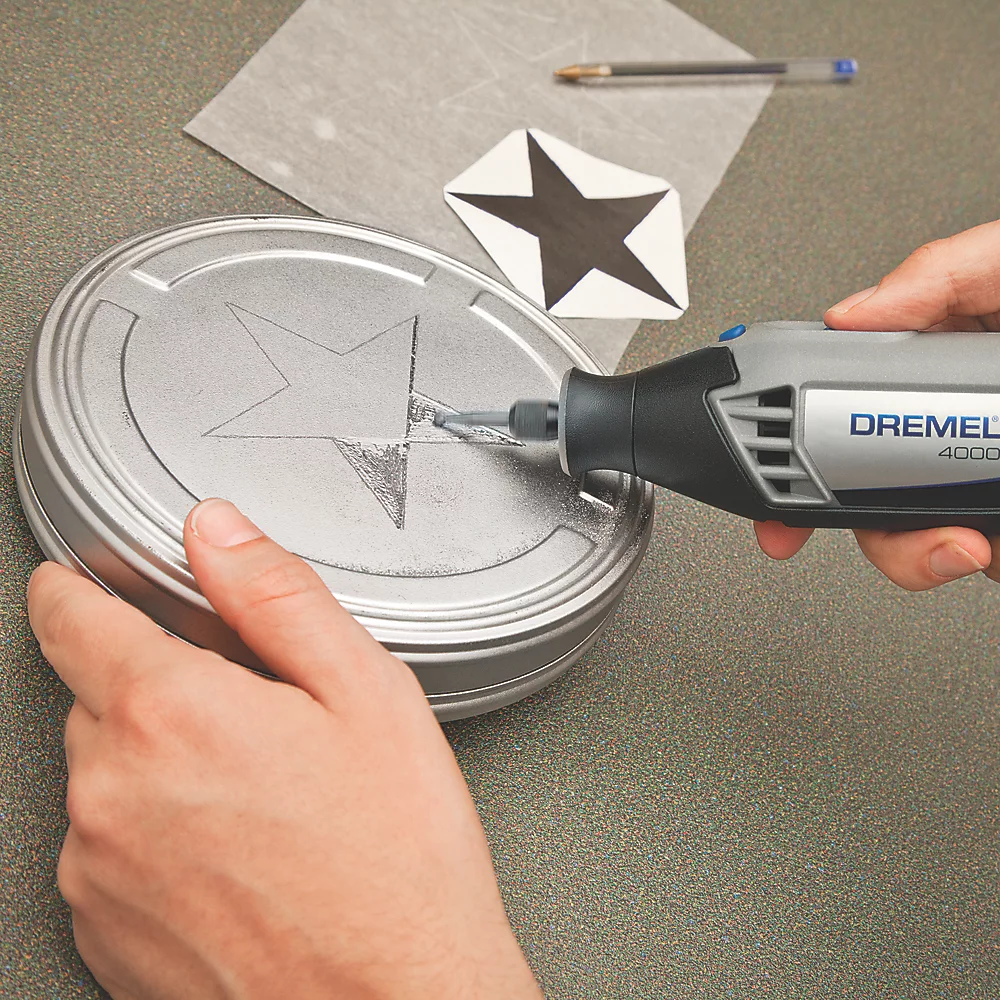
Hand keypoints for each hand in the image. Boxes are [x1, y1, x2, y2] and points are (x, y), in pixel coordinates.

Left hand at [28, 498, 541, 999]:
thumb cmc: (396, 862)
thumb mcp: (366, 694)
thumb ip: (278, 596)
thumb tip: (220, 533)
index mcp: (171, 712)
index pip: (72, 618)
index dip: (79, 589)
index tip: (84, 584)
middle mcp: (111, 792)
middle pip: (100, 701)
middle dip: (159, 691)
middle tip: (252, 719)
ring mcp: (98, 874)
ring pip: (107, 781)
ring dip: (161, 770)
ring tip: (262, 802)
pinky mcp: (104, 939)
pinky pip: (111, 856)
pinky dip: (157, 842)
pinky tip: (241, 859)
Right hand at [755, 219, 999, 589]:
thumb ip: (949, 274)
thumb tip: (857, 311)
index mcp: (947, 354)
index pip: (845, 386)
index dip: (789, 423)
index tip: (765, 461)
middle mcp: (951, 419)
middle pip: (853, 476)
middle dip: (830, 513)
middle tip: (810, 525)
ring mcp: (977, 475)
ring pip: (900, 531)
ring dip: (908, 551)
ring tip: (961, 540)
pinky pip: (956, 555)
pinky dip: (948, 561)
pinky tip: (979, 547)